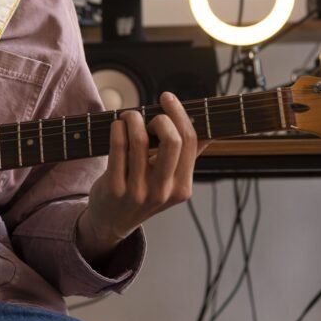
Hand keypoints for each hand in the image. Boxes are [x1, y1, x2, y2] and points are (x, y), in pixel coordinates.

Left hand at [77, 92, 207, 263]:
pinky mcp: (114, 188)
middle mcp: (163, 191)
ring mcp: (138, 191)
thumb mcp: (170, 182)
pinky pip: (118, 148)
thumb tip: (209, 130)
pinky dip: (118, 129)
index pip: (190, 142)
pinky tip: (118, 126)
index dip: (179, 114)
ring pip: (140, 140)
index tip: (167, 98)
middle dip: (161, 117)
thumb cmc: (142, 193)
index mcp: (183, 188)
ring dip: (133, 118)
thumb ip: (187, 157)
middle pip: (172, 140)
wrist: (111, 222)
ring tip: (129, 117)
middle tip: (150, 115)